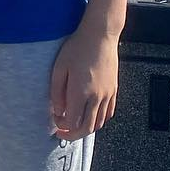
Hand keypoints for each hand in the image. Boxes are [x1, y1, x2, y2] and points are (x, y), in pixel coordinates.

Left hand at [50, 21, 119, 138]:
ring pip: (99, 123)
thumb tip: (57, 111)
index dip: (62, 127)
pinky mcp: (114, 90)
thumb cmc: (78, 48)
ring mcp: (107, 94)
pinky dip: (99, 119)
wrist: (100, 36)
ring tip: (76, 123)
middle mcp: (96, 97)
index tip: (55, 122)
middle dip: (73, 134)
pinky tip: (90, 115)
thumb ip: (56, 92)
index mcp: (80, 92)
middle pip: (87, 128)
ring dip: (86, 128)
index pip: (72, 122)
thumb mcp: (59, 67)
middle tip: (63, 132)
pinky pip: (109, 113)